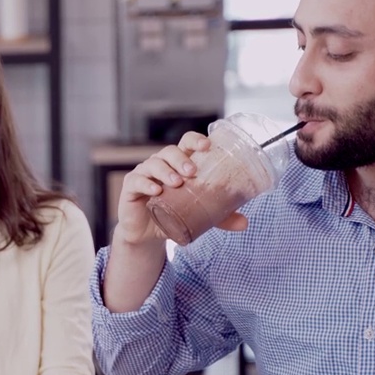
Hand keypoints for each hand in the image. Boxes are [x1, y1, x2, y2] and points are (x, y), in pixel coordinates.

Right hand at [115, 132, 245, 245]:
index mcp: (179, 164)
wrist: (148, 234)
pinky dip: (147, 184)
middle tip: (192, 172)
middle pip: (169, 151)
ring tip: (177, 183)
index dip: (195, 140)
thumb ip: (220, 217)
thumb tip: (244, 223)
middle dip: (181, 159)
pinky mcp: (130, 187)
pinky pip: (137, 180)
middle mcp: (161, 164)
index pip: (186, 143)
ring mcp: (145, 174)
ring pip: (154, 163)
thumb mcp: (199, 215)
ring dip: (166, 171)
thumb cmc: (174, 214)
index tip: (207, 146)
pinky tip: (156, 191)